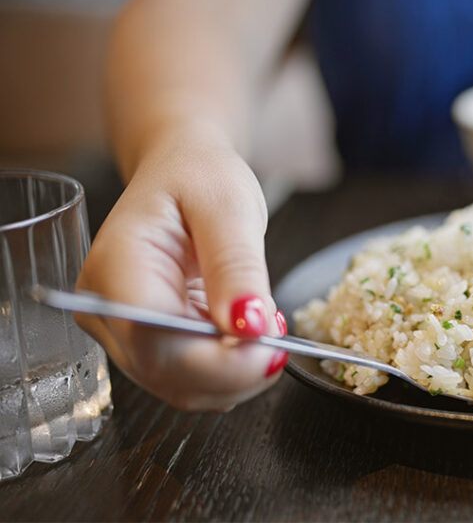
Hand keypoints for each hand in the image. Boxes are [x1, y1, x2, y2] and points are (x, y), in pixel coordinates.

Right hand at [76, 128, 287, 410]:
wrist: (183, 170)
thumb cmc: (199, 176)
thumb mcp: (230, 207)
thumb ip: (238, 267)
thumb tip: (250, 327)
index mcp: (117, 268)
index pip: (156, 340)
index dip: (218, 362)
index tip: (271, 348)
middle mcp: (105, 309)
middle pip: (167, 373)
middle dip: (235, 371)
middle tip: (282, 339)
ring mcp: (121, 331)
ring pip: (180, 386)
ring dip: (236, 374)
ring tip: (268, 326)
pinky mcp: (146, 343)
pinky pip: (189, 377)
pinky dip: (229, 368)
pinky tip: (249, 336)